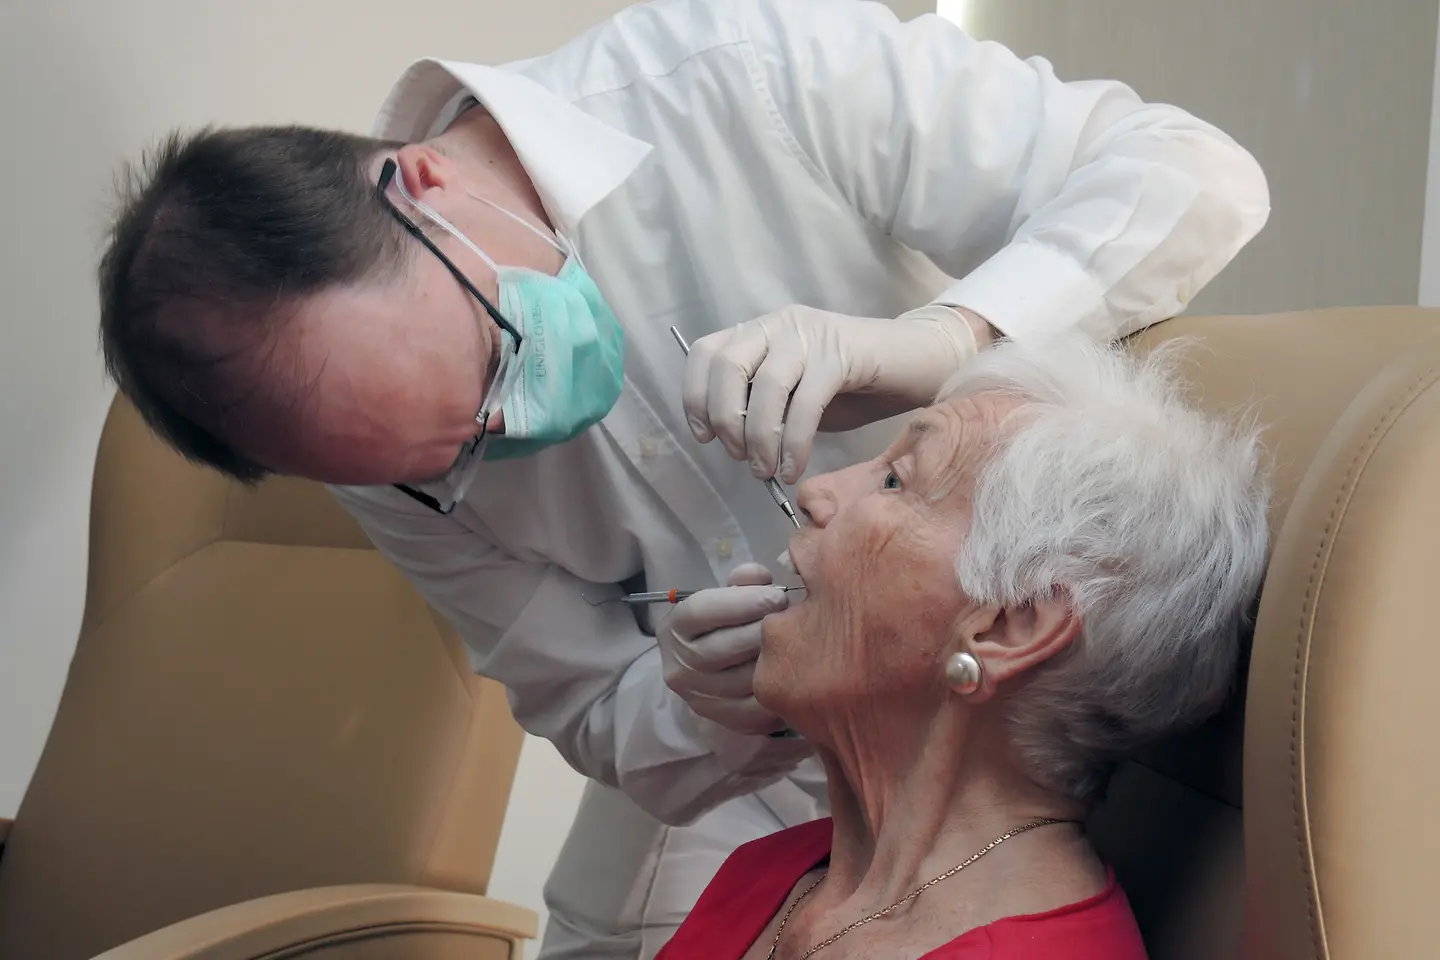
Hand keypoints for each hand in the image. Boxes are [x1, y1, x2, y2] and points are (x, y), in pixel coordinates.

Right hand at [657, 563, 791, 735]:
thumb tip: (762, 578)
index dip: (744, 601)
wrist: (707, 670)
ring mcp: (700, 698)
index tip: (777, 596)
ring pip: (748, 679)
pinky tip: (793, 673)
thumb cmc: (723, 623)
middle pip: (729, 646)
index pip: (702, 611)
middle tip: (795, 619)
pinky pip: (759, 710)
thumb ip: (743, 581)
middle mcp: (680, 667)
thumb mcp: (725, 595)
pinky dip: (781, 691)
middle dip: (767, 629)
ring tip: (797, 644)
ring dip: (778, 659)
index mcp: (675, 628)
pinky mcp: (724, 722)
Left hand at [681, 304, 983, 481]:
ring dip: (760, 438)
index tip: (705, 436)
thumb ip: (760, 406)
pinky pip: (805, 402)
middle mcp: (779, 324)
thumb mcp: (793, 396)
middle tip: (742, 457)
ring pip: (765, 387)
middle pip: (727, 366)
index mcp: (760, 331)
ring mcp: (809, 334)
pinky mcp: (840, 353)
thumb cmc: (852, 387)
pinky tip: (795, 467)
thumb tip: (731, 441)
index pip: (706, 352)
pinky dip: (794, 442)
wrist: (916, 365)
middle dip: (727, 420)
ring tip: (768, 470)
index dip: (695, 396)